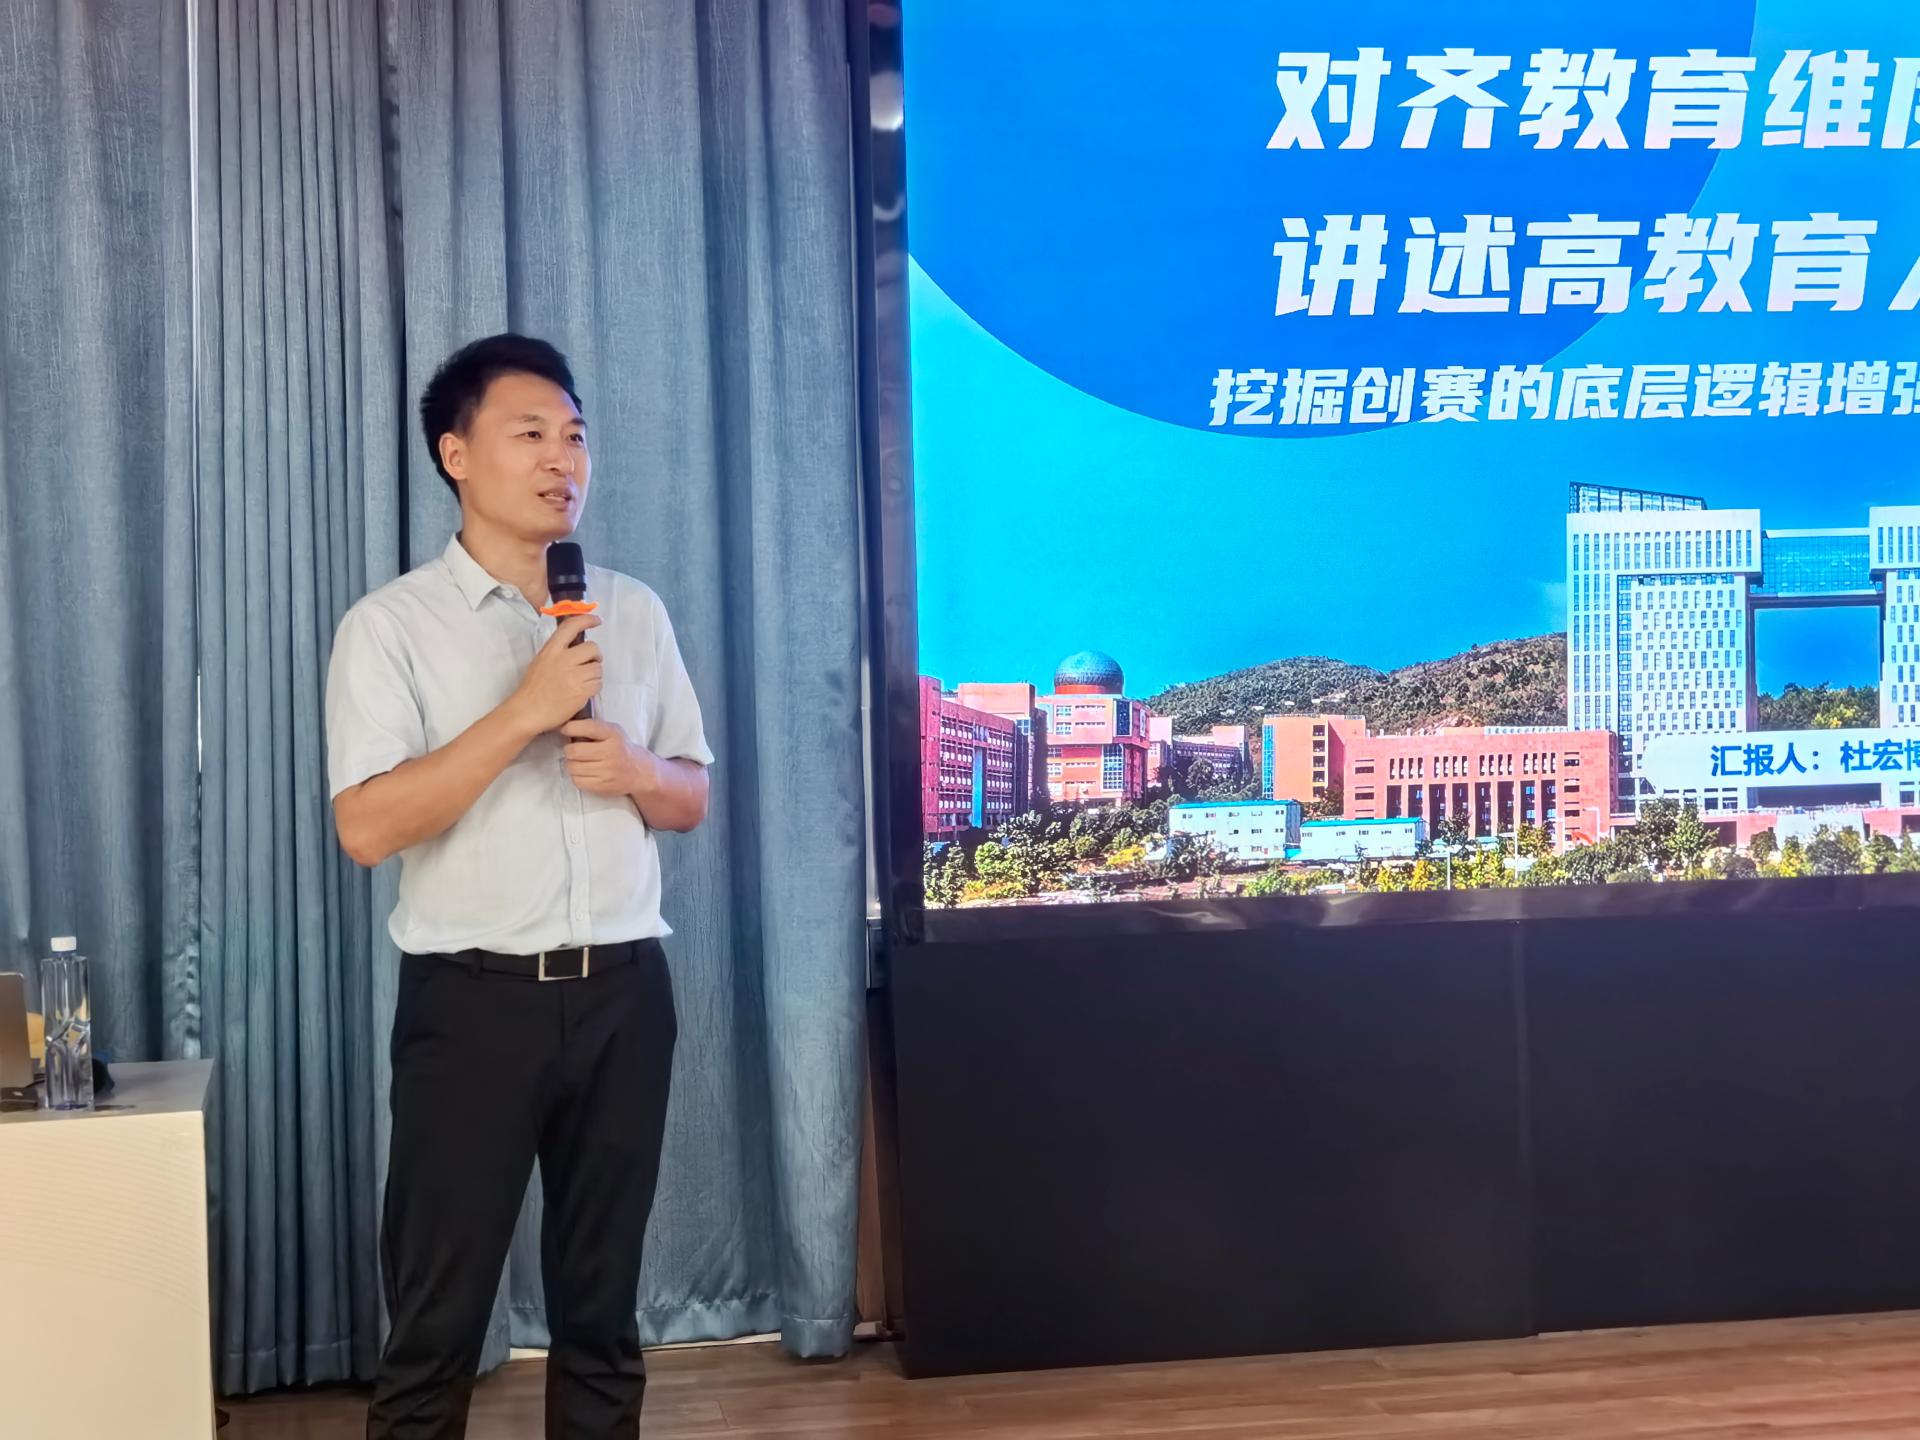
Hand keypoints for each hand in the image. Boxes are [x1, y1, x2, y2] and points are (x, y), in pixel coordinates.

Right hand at [510, 615, 601, 734]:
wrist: (528, 711)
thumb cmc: (532, 689)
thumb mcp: (541, 661)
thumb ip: (558, 652)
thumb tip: (576, 646)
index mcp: (551, 650)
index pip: (571, 627)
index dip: (587, 619)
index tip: (596, 620)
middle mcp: (563, 660)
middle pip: (592, 648)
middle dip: (595, 656)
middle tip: (590, 663)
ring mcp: (573, 676)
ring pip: (598, 668)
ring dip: (594, 674)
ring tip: (582, 681)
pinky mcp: (581, 691)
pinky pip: (598, 684)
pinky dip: (594, 688)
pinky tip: (582, 692)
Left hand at [561, 718, 649, 796]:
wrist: (639, 771)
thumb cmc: (620, 748)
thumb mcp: (612, 731)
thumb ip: (593, 727)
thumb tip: (564, 726)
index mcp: (613, 735)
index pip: (588, 728)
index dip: (570, 728)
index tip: (565, 729)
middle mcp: (611, 752)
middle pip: (574, 751)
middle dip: (569, 750)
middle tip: (573, 750)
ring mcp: (607, 771)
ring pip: (572, 767)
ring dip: (571, 764)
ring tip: (580, 761)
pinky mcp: (603, 786)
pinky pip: (577, 780)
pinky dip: (576, 776)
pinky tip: (584, 772)